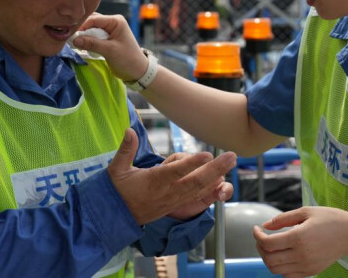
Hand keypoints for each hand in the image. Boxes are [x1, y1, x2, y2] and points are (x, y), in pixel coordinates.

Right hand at [73, 13, 148, 81]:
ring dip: (83, 34)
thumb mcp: (110, 51)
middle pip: (91, 21)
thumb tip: (75, 40)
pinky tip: (78, 43)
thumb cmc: (128, 59)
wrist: (137, 71)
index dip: (82, 25)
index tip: (69, 33)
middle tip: (68, 36)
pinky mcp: (106, 38)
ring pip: (91, 28)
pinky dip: (86, 39)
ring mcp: (109, 30)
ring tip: (71, 40)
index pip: (94, 19)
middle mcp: (112, 22)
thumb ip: (92, 44)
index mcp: (116, 21)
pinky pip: (93, 36)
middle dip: (81, 28)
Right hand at [107, 128, 236, 224]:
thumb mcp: (117, 169)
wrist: (116, 217)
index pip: (175, 172)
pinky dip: (210, 190)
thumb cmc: (117, 190)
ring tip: (231, 163)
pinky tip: (223, 181)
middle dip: (215, 169)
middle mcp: (167, 192)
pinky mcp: (176, 205)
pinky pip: (196, 198)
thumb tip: (129, 130)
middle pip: (195, 181)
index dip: (191, 163)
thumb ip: (126, 149)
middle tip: (231, 156)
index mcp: (153, 181)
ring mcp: (173, 200)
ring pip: (199, 190)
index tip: (207, 154)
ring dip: (217, 177)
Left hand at [253, 206, 347, 277]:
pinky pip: (288, 276)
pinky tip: (282, 256)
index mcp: (299, 237)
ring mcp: (306, 266)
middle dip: (260, 248)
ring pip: (276, 270)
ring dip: (268, 259)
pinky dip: (280, 268)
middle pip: (269, 259)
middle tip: (261, 238)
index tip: (256, 229)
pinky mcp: (311, 272)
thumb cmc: (329, 219)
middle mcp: (302, 254)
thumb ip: (283, 219)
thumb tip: (265, 226)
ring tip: (270, 247)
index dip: (257, 236)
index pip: (268, 243)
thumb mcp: (305, 211)